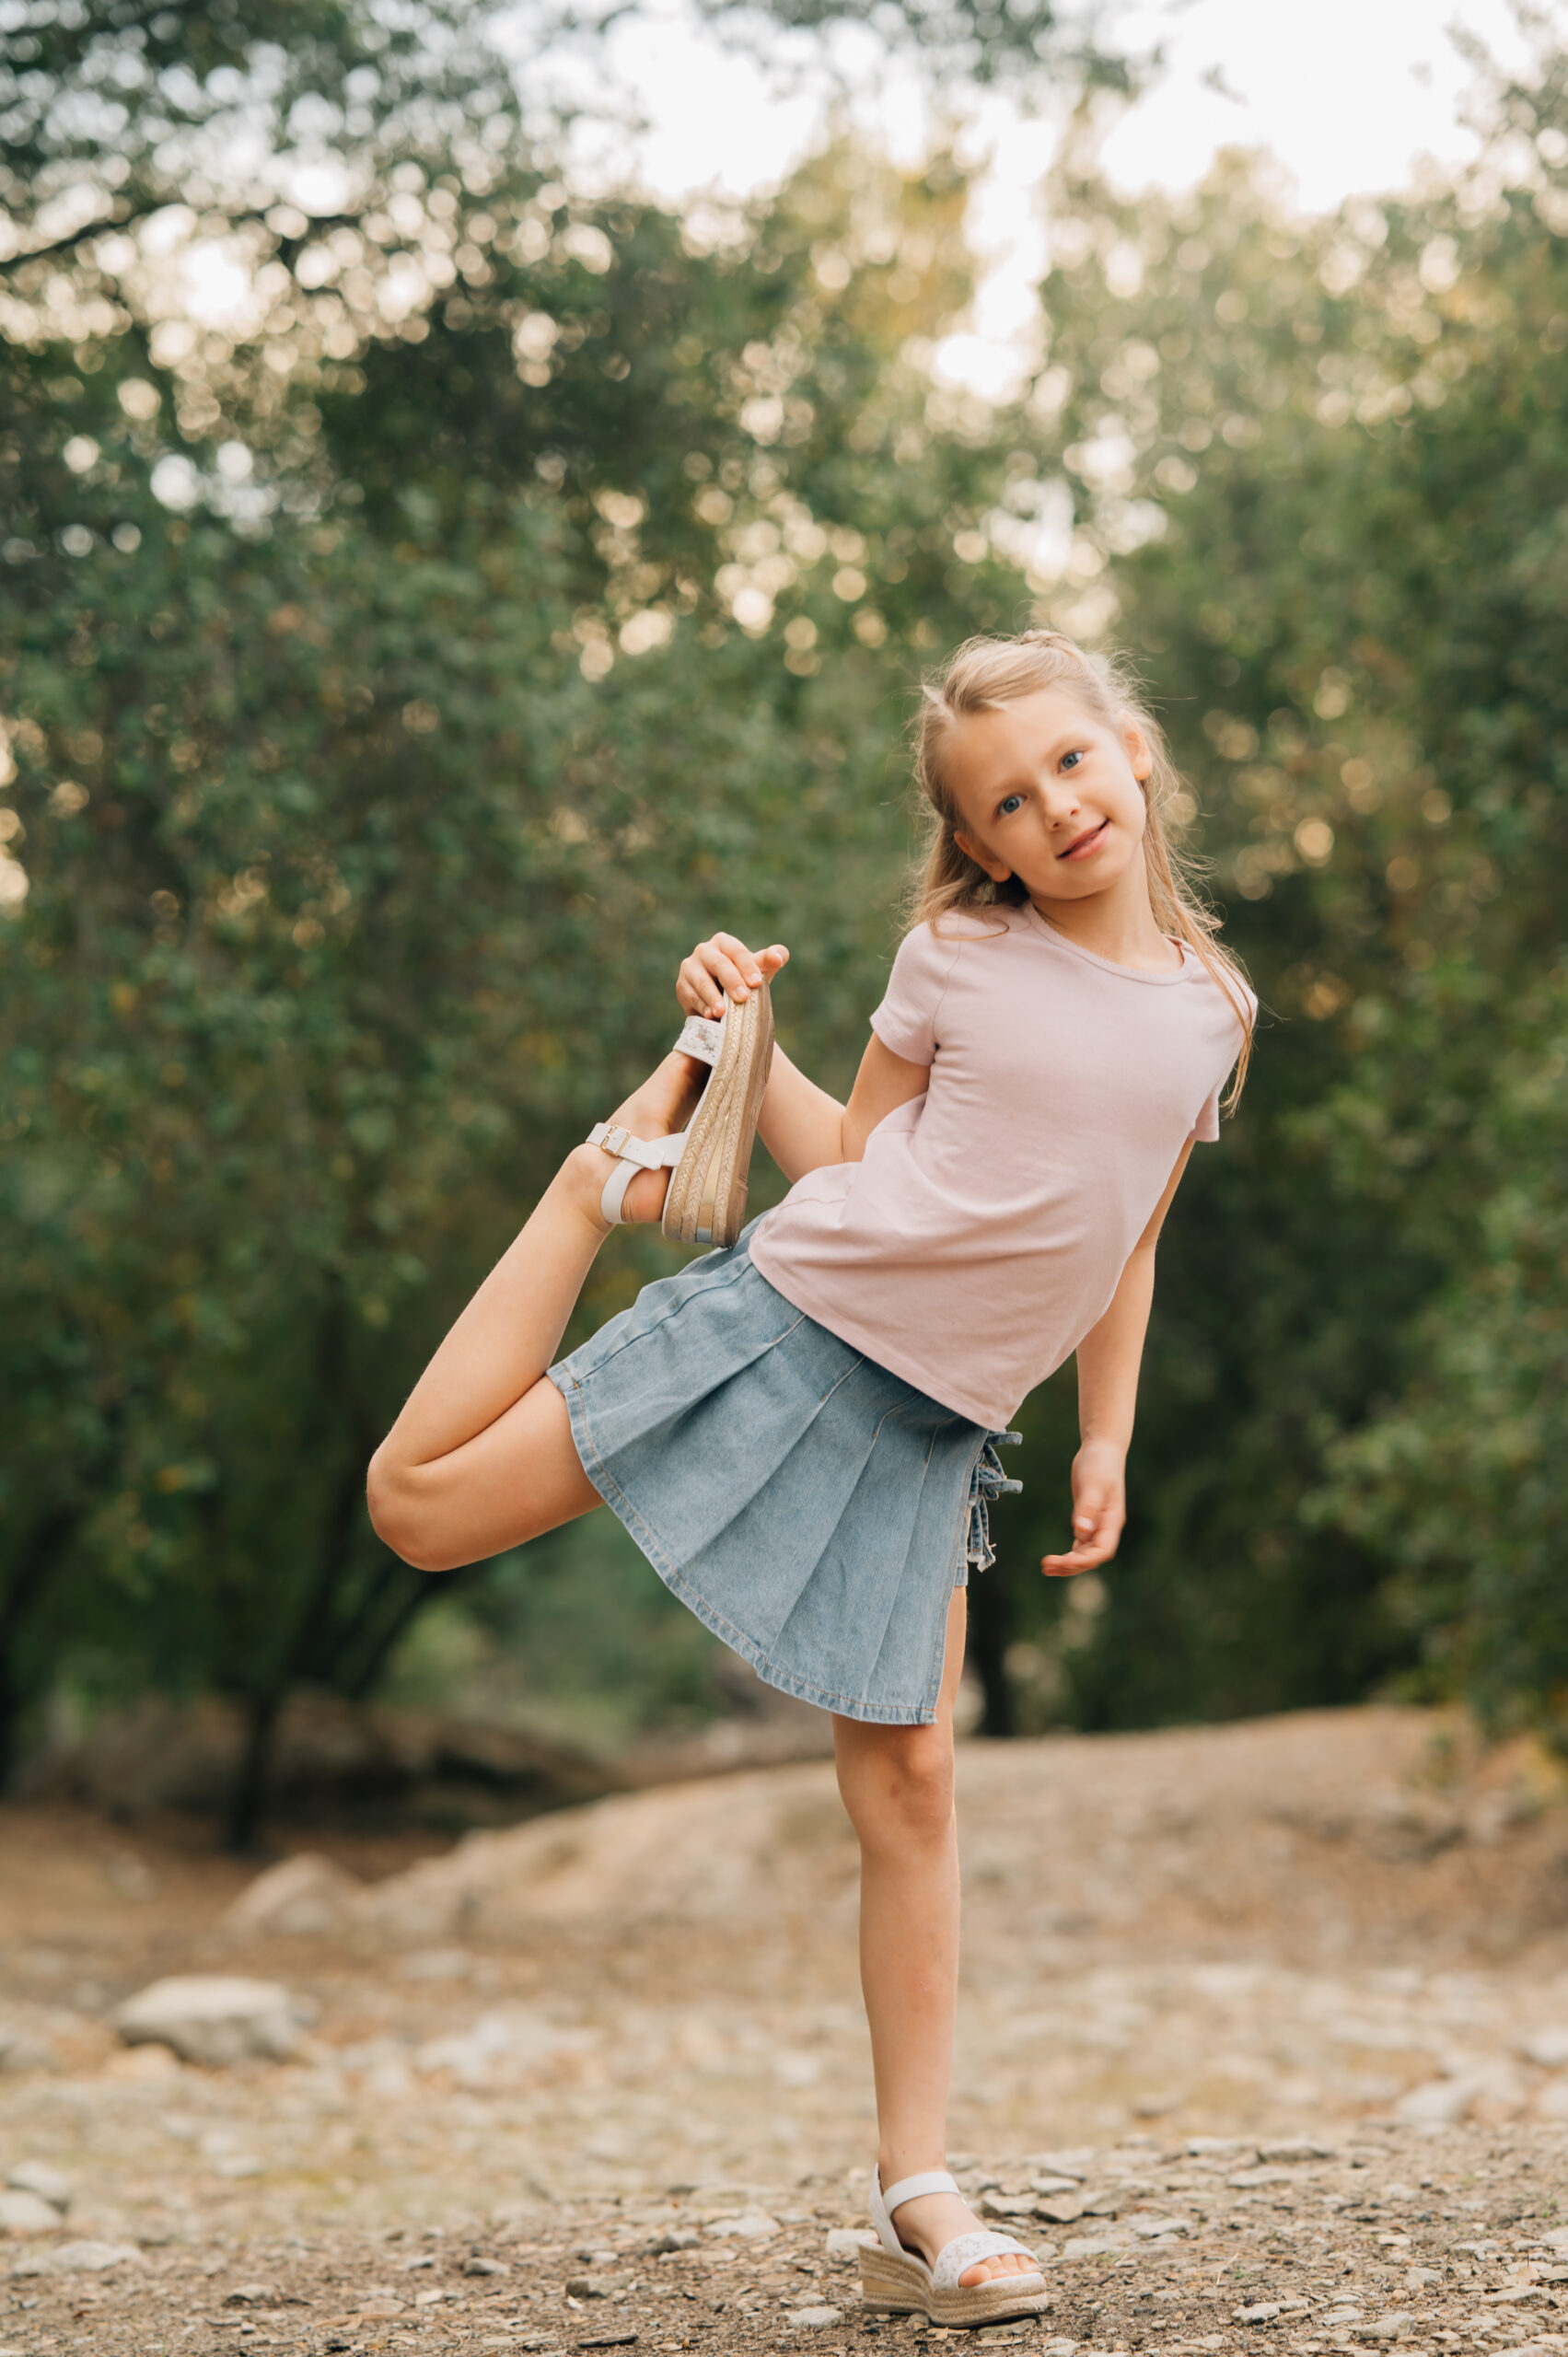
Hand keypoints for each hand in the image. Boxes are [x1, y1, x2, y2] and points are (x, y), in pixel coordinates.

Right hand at [677, 931, 788, 1017]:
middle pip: (718, 964)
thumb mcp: (758, 970)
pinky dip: (701, 1007)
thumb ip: (770, 960)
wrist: (723, 1002)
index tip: (757, 983)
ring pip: (701, 981)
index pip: (736, 951)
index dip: (747, 966)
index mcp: (723, 942)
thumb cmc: (743, 980)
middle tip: (743, 998)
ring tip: (723, 1012)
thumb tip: (779, 956)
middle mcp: (704, 951)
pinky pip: (690, 996)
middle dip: (731, 981)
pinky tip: (710, 1017)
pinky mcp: (681, 986)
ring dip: (712, 997)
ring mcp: (690, 968)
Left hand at [1041, 1438, 1125, 1576]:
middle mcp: (1106, 1527)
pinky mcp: (1087, 1519)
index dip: (1085, 1560)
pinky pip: (1080, 1543)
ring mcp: (1098, 1524)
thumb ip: (1087, 1508)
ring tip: (1046, 1567)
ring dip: (1068, 1562)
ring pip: (1085, 1552)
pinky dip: (1070, 1553)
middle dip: (1072, 1565)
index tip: (1065, 1562)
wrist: (1101, 1448)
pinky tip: (1057, 1558)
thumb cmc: (1100, 1464)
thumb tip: (1081, 1532)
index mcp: (1112, 1521)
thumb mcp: (1093, 1485)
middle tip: (1047, 1567)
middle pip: (1092, 1556)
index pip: (1102, 1550)